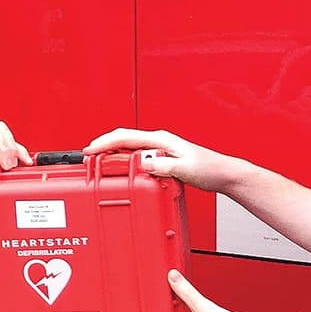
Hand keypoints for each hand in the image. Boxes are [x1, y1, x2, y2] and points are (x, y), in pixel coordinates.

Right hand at [83, 128, 239, 193]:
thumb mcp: (185, 168)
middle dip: (102, 147)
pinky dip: (124, 163)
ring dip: (112, 155)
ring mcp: (159, 150)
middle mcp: (159, 142)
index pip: (126, 136)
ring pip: (128, 149)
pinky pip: (136, 158)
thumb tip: (144, 164)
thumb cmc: (210, 168)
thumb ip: (164, 166)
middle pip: (123, 140)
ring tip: (97, 165)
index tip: (90, 150)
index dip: (104, 142)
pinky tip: (119, 172)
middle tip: (87, 160)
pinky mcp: (161, 160)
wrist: (223, 174)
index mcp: (161, 139)